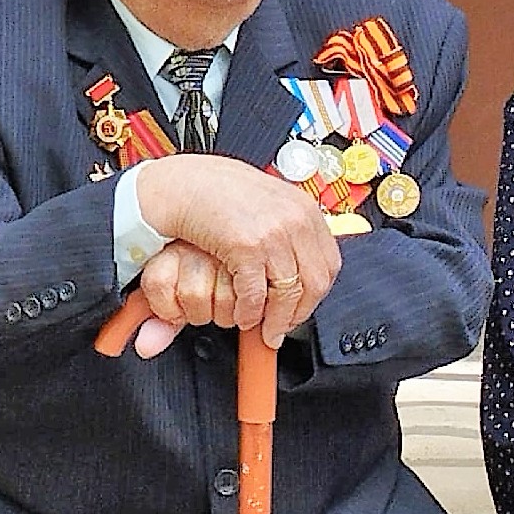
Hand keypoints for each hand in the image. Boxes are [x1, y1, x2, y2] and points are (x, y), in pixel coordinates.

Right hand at [130, 156, 340, 346]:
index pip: (329, 265)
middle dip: (297, 314)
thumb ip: (286, 231)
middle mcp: (295, 220)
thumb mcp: (267, 203)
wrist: (184, 183)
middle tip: (281, 328)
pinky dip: (249, 312)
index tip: (301, 309)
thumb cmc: (217, 191)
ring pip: (288, 294)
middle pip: (314, 283)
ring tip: (262, 329)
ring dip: (274, 320)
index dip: (315, 295)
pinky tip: (242, 316)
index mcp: (304, 209)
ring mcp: (273, 232)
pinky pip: (256, 294)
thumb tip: (298, 264)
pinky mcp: (247, 246)